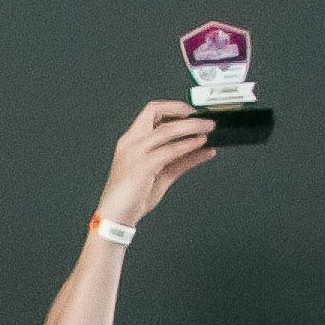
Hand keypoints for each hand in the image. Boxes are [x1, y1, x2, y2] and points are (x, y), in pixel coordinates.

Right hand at [95, 101, 217, 229]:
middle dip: (184, 112)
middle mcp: (131, 143)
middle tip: (205, 119)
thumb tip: (203, 150)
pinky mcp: (142, 166)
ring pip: (166, 130)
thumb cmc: (132, 197)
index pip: (152, 112)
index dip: (174, 107)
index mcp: (132, 141)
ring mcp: (135, 153)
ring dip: (192, 127)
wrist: (116, 217)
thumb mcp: (162, 174)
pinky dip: (187, 145)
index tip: (192, 112)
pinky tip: (200, 145)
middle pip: (156, 112)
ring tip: (208, 129)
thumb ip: (182, 160)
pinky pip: (169, 150)